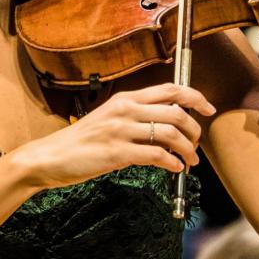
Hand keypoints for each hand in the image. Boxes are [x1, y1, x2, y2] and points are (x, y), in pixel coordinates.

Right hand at [10, 83, 216, 189]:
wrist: (50, 157)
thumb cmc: (81, 142)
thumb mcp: (109, 119)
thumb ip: (135, 117)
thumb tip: (167, 124)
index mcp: (125, 98)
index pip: (170, 89)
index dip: (195, 97)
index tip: (209, 108)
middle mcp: (125, 110)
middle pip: (176, 112)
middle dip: (194, 130)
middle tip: (196, 145)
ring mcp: (121, 130)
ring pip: (170, 134)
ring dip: (188, 149)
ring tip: (190, 161)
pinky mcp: (116, 153)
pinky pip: (156, 155)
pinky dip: (172, 163)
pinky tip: (175, 169)